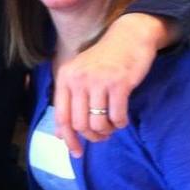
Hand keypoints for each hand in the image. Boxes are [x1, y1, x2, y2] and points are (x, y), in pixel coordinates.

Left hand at [54, 13, 178, 156]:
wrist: (129, 37)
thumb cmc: (104, 60)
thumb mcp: (81, 76)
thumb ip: (70, 102)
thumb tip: (60, 135)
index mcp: (66, 76)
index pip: (62, 116)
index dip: (68, 139)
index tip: (77, 153)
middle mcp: (78, 78)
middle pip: (80, 124)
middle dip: (93, 135)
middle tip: (103, 133)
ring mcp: (98, 80)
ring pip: (98, 123)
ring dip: (107, 130)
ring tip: (112, 124)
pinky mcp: (119, 83)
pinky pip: (117, 117)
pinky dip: (121, 123)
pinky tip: (122, 118)